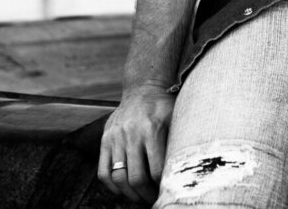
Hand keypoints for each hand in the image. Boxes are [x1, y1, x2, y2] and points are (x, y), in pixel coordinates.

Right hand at [98, 82, 175, 203]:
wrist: (143, 89)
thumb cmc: (165, 108)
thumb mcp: (177, 119)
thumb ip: (177, 142)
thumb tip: (183, 172)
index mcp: (152, 129)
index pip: (156, 170)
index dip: (162, 186)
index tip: (167, 191)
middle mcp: (131, 134)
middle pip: (136, 178)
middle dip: (146, 195)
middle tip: (153, 199)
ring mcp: (115, 138)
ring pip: (118, 178)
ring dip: (130, 194)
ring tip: (140, 197)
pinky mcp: (105, 140)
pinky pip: (103, 172)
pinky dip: (112, 187)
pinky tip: (124, 190)